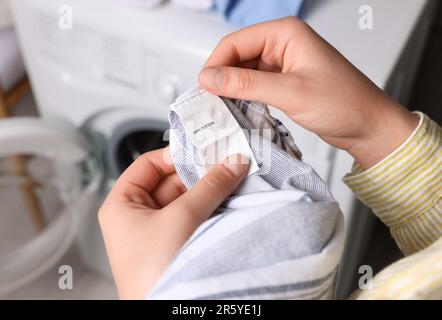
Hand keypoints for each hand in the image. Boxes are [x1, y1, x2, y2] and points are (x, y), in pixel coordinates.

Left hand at [98, 148, 247, 298]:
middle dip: (198, 173)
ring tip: (232, 178)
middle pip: (169, 181)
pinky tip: (228, 199)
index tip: (203, 149)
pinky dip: (209, 208)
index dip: (174, 155)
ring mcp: (156, 232)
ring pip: (185, 199)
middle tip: (226, 163)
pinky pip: (192, 217)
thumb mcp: (182, 217)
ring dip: (207, 191)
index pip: (147, 165)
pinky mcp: (174, 245)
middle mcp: (136, 216)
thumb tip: (232, 162)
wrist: (167, 313)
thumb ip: (209, 186)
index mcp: (121, 205)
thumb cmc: (154, 268)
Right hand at [199, 17, 418, 168]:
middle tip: (210, 102)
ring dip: (233, 90)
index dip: (216, 64)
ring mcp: (283, 64)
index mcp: (286, 34)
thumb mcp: (290, 92)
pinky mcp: (284, 82)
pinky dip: (245, 97)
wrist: (369, 127)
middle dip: (222, 78)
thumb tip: (210, 78)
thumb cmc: (345, 103)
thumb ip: (246, 84)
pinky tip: (239, 110)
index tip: (203, 88)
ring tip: (223, 109)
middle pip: (237, 56)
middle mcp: (283, 44)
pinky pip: (255, 85)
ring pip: (244, 72)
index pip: (236, 42)